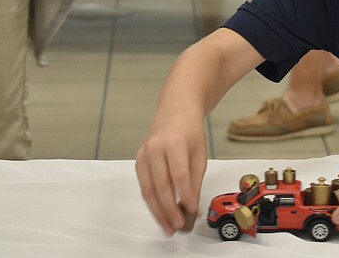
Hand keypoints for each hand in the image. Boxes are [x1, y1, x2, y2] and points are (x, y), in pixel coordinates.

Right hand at [135, 107, 206, 235]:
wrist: (175, 111)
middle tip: (176, 226)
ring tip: (167, 226)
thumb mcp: (200, 153)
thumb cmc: (190, 131)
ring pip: (148, 189)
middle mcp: (155, 148)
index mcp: (174, 143)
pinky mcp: (138, 161)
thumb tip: (192, 206)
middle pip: (160, 185)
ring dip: (157, 211)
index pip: (179, 174)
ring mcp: (144, 154)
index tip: (190, 211)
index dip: (184, 195)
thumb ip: (195, 180)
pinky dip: (152, 201)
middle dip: (168, 209)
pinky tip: (160, 212)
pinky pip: (144, 185)